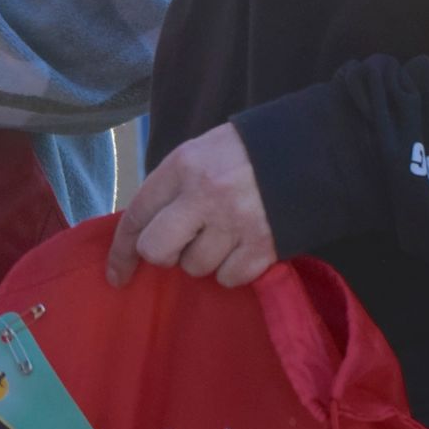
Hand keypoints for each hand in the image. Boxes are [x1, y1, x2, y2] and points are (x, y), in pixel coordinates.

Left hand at [106, 124, 275, 289]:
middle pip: (157, 250)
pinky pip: (229, 278)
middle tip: (179, 247)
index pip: (137, 214)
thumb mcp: (201, 152)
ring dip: (203, 260)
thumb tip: (147, 227)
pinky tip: (243, 248)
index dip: (121, 250)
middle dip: (162, 256)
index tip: (116, 273)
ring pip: (195, 267)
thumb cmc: (247, 151)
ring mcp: (235, 222)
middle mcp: (204, 195)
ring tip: (223, 236)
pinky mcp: (263, 246)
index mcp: (183, 166)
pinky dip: (232, 269)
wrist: (311, 149)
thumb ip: (173, 187)